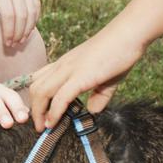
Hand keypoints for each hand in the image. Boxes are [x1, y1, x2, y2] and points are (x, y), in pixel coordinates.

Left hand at [0, 0, 40, 46]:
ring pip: (32, 11)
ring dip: (28, 28)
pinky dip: (35, 18)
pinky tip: (29, 28)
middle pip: (22, 16)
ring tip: (21, 40)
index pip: (9, 15)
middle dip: (18, 33)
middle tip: (13, 45)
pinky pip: (36, 4)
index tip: (6, 43)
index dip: (9, 31)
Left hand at [28, 27, 145, 130]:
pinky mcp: (80, 76)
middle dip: (33, 109)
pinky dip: (54, 112)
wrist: (129, 34)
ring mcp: (69, 70)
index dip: (35, 98)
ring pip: (41, 92)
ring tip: (43, 128)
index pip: (39, 79)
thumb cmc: (119, 52)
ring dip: (39, 113)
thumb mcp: (107, 77)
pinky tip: (53, 123)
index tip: (40, 114)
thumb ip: (99, 95)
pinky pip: (60, 97)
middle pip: (34, 87)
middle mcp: (62, 65)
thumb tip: (93, 110)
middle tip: (39, 125)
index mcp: (65, 64)